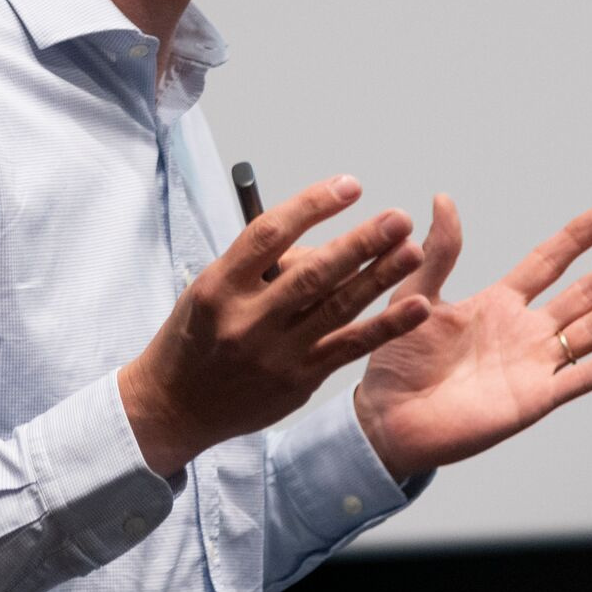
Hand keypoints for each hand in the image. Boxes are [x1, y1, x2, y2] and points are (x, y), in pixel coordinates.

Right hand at [119, 176, 432, 475]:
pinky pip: (349, 347)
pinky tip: (417, 306)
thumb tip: (321, 246)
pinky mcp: (298, 380)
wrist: (174, 405)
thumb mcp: (211, 290)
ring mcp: (276, 353)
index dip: (312, 205)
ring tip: (412, 251)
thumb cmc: (197, 336)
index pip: (270, 233)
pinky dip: (386, 327)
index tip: (349, 186)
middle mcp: (247, 318)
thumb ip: (262, 268)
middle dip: (361, 242)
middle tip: (398, 219)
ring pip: (337, 307)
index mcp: (220, 285)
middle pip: (313, 272)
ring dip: (381, 277)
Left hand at [354, 196, 591, 481]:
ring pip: (591, 329)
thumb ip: (438, 252)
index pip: (547, 263)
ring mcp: (534, 365)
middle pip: (583, 293)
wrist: (388, 417)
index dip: (576, 239)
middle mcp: (524, 331)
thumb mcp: (414, 293)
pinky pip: (582, 378)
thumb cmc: (396, 358)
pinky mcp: (535, 399)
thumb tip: (443, 198)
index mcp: (498, 304)